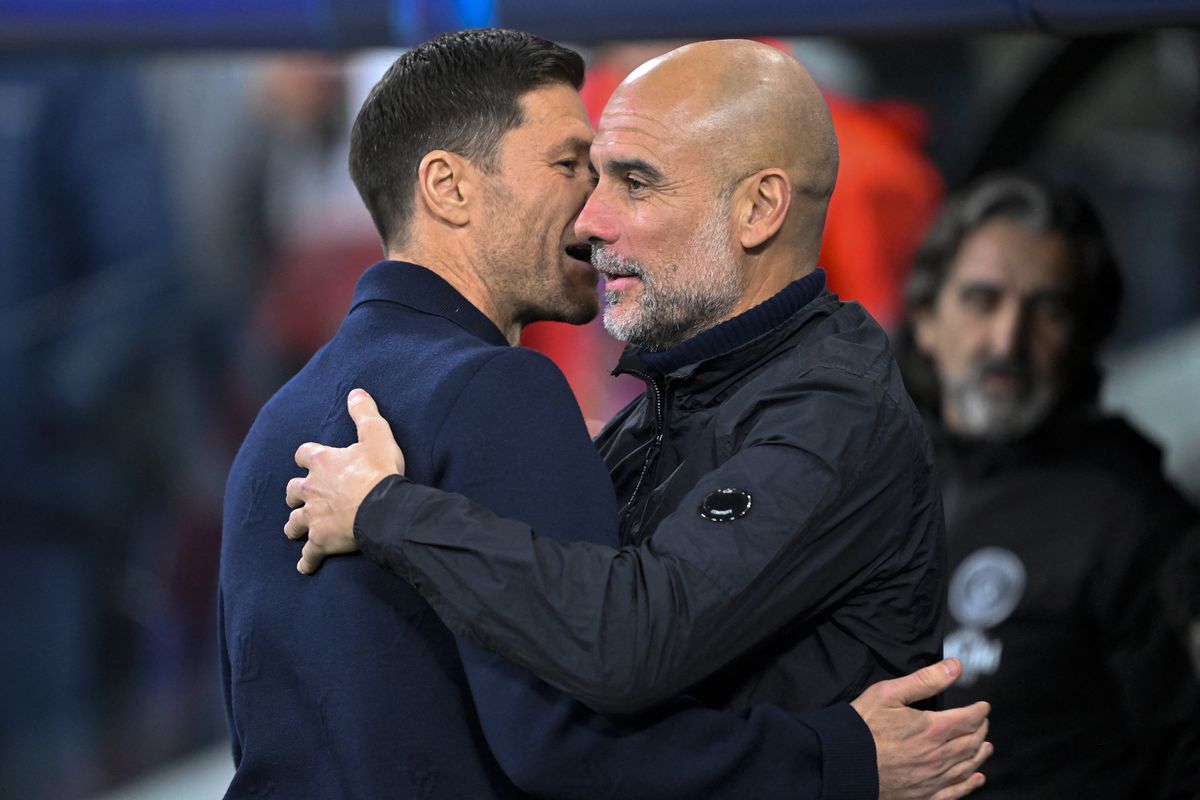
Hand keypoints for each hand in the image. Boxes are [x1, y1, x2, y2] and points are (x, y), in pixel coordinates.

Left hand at [284, 389, 405, 573]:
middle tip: (302, 498)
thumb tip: (356, 392)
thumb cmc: (380, 472)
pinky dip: (307, 561)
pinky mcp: (321, 540)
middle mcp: (311, 489)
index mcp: (322, 462)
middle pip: (292, 490)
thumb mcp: (376, 434)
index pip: (303, 454)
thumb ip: (364, 412)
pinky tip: (305, 566)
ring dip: (294, 525)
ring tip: (296, 530)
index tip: (311, 459)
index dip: (307, 457)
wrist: (383, 509)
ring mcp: (314, 516)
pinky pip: (309, 554)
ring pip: (294, 522)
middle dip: (295, 494)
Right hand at [851, 658, 991, 799]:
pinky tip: (975, 779)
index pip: (968, 719)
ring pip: (966, 766)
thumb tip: (955, 667)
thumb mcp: (889, 693)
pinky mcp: (923, 795)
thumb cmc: (863, 725)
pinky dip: (969, 784)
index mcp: (933, 729)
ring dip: (979, 755)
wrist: (843, 763)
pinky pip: (954, 791)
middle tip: (983, 723)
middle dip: (980, 731)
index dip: (979, 711)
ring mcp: (932, 778)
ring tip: (986, 747)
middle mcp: (938, 756)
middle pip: (971, 743)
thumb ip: (925, 680)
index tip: (984, 706)